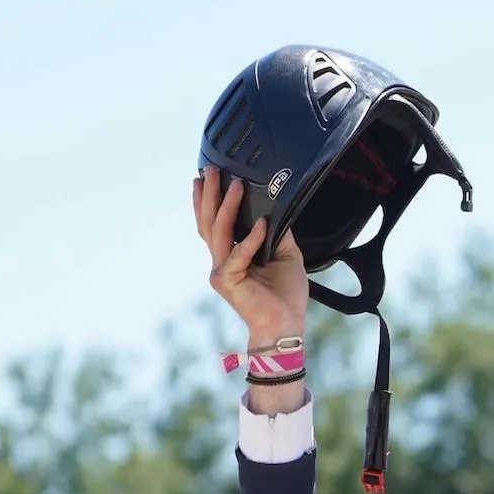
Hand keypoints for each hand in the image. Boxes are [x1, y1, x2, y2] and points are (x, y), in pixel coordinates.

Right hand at [193, 166, 309, 351]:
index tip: (207, 177)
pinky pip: (238, 254)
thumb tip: (276, 207)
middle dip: (210, 194)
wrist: (286, 323)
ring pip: (219, 231)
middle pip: (210, 221)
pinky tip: (260, 223)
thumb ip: (277, 231)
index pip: (214, 222)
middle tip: (212, 170)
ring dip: (226, 206)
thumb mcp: (286, 253)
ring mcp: (222, 271)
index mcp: (232, 254)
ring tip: (234, 185)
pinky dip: (250, 239)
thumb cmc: (285, 294)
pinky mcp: (228, 281)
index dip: (208, 200)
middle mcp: (222, 261)